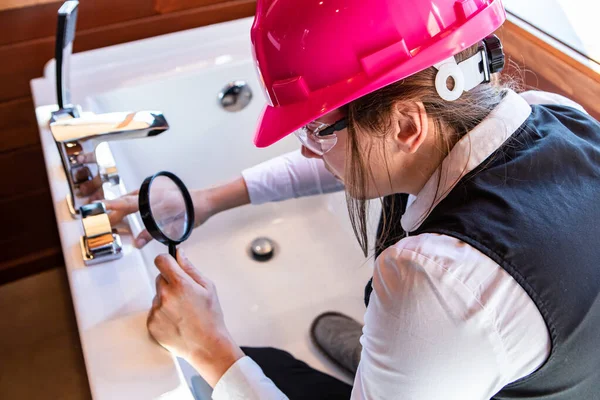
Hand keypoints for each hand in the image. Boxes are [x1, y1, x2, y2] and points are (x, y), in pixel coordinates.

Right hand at [104, 188, 214, 247]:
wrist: (207, 201)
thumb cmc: (194, 211)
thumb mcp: (173, 227)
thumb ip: (151, 234)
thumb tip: (136, 243)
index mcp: (156, 199)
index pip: (130, 202)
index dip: (114, 205)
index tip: (101, 207)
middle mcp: (154, 193)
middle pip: (128, 201)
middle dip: (115, 210)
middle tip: (105, 221)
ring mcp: (156, 192)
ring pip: (133, 198)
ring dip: (123, 206)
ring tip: (114, 217)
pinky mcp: (159, 194)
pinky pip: (141, 197)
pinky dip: (132, 203)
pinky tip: (130, 210)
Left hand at [147, 250, 243, 386]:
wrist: (206, 345)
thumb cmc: (210, 318)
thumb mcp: (207, 287)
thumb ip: (190, 268)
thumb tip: (179, 254)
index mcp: (180, 284)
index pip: (161, 260)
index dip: (167, 261)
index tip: (171, 265)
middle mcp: (165, 296)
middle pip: (160, 278)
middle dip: (170, 282)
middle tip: (185, 295)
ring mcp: (156, 311)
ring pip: (157, 295)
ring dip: (166, 299)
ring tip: (183, 311)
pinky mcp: (151, 323)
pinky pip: (154, 311)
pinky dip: (162, 313)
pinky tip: (176, 320)